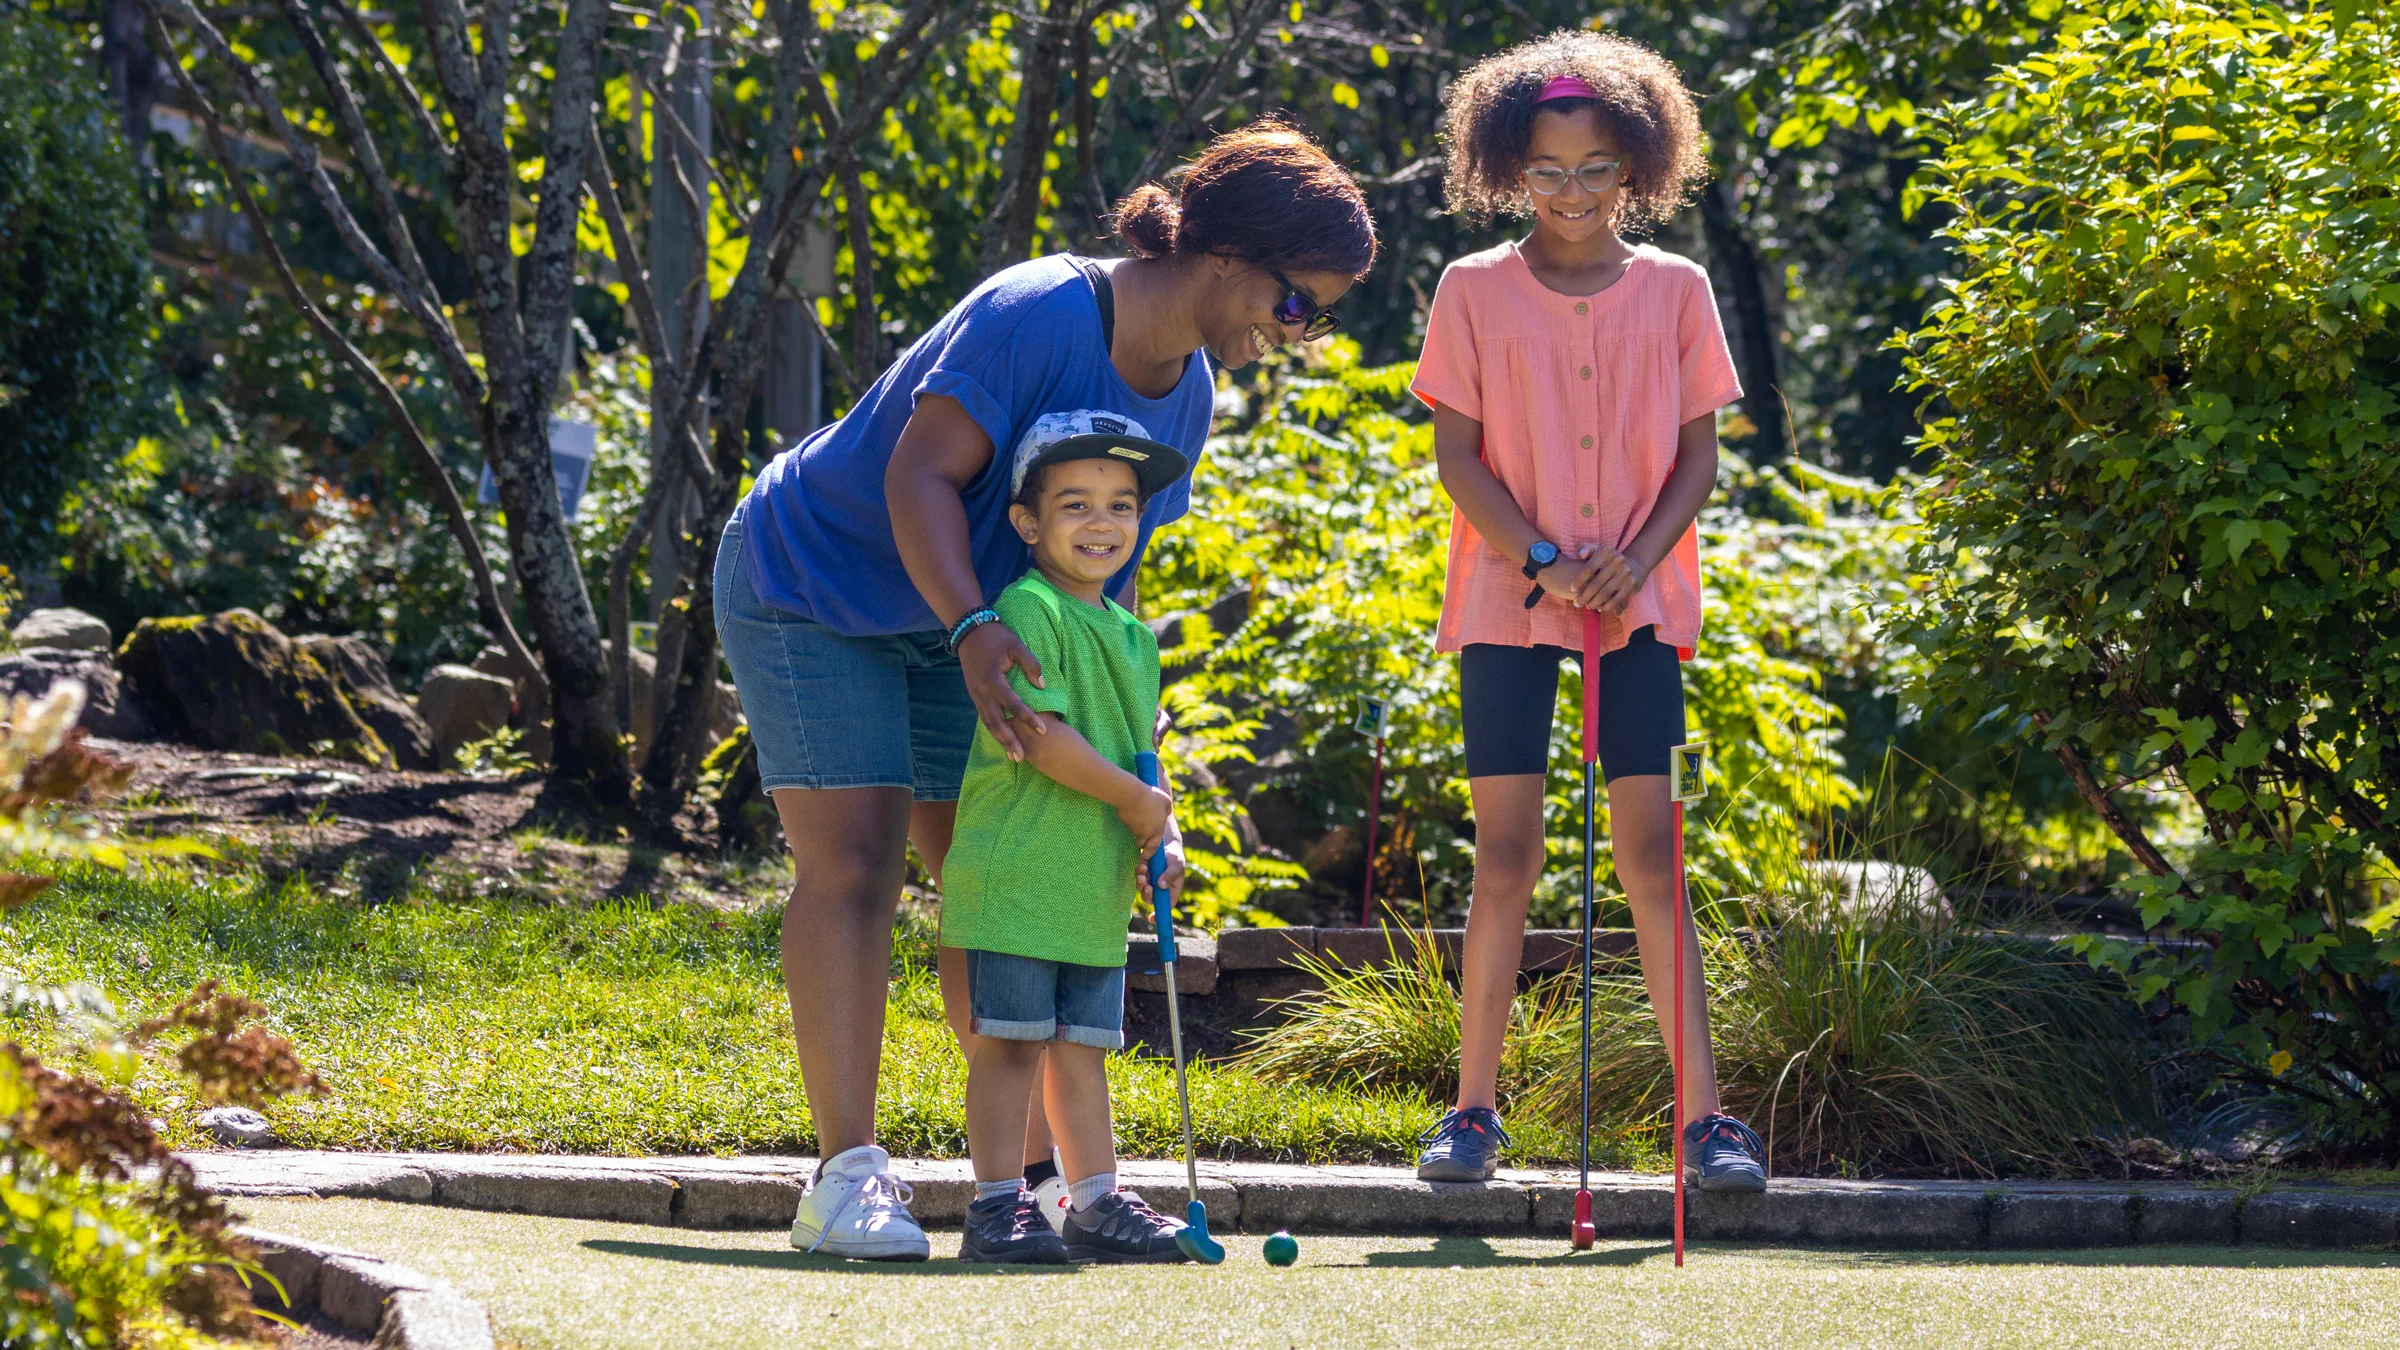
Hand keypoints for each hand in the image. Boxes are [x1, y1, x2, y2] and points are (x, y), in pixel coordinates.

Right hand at [957, 621, 1044, 760]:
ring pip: (988, 723)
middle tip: (1022, 757)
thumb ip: (1030, 665)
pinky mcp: (974, 695)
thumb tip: (1042, 686)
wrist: (968, 630)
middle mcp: (981, 691)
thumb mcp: (1016, 645)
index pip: (1013, 704)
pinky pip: (984, 717)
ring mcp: (975, 694)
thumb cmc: (996, 636)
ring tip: (1013, 755)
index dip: (1028, 718)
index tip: (1043, 731)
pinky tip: (1003, 740)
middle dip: (1009, 740)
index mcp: (992, 680)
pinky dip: (994, 730)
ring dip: (1000, 740)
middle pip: (996, 722)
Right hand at [1119, 784, 1171, 860]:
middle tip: (1140, 845)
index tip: (1145, 856)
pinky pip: (1128, 823)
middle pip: (1142, 844)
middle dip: (1141, 845)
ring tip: (1137, 816)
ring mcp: (1134, 828)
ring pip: (1134, 833)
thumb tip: (1165, 813)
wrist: (1132, 794)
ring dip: (1135, 829)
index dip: (1150, 852)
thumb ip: (1167, 809)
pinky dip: (1129, 820)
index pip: (1154, 846)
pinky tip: (1131, 810)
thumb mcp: (1165, 801)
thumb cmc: (1151, 796)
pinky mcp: (1125, 822)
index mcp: (1157, 829)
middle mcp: (1145, 832)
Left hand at [1138, 812, 1186, 905]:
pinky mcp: (1143, 872)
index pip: (1165, 906)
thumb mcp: (1177, 865)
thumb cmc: (1175, 856)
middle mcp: (1159, 888)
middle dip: (1147, 894)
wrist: (1166, 842)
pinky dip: (1139, 872)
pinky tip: (1143, 864)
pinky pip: (1138, 876)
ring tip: (1143, 870)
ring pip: (1142, 888)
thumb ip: (1170, 875)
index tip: (1151, 918)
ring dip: (1141, 881)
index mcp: (1170, 890)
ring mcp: (1150, 880)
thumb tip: (1161, 886)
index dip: (1159, 914)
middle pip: (1150, 898)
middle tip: (1146, 885)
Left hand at [1540, 545, 1644, 612]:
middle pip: (1596, 583)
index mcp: (1606, 551)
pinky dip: (1607, 606)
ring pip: (1605, 593)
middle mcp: (1617, 560)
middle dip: (1585, 595)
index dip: (1579, 580)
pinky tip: (1600, 608)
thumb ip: (1586, 548)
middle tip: (1577, 603)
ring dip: (1594, 602)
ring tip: (1588, 606)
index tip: (1572, 589)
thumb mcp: (1597, 550)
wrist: (1635, 565)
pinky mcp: (1632, 584)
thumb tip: (1581, 553)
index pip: (1588, 569)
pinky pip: (1617, 599)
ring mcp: (1626, 573)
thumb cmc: (1609, 559)